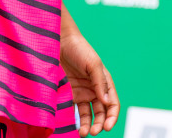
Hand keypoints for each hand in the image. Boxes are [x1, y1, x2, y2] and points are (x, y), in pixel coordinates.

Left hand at [60, 11, 117, 135]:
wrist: (58, 42)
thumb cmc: (79, 49)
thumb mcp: (93, 64)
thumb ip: (100, 83)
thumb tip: (107, 103)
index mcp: (104, 82)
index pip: (113, 104)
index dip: (112, 116)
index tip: (107, 127)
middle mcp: (94, 90)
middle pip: (101, 112)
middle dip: (100, 124)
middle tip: (94, 132)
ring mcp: (81, 93)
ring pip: (87, 114)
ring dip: (88, 125)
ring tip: (84, 133)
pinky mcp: (68, 95)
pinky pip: (73, 111)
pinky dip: (75, 120)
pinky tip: (73, 127)